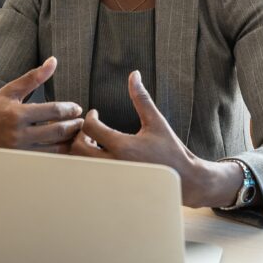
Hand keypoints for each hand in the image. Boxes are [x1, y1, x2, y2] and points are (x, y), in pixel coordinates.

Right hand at [0, 57, 83, 152]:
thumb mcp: (10, 91)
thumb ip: (33, 78)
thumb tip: (53, 61)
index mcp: (17, 114)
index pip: (52, 111)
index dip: (69, 109)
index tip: (77, 109)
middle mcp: (18, 134)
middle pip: (57, 131)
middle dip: (74, 127)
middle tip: (81, 123)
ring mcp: (19, 151)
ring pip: (54, 149)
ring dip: (69, 142)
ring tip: (76, 135)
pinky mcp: (19, 162)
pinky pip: (45, 159)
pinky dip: (58, 154)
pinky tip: (63, 147)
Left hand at [70, 70, 242, 207]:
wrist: (184, 179)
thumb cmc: (171, 149)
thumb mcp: (156, 121)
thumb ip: (141, 98)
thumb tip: (134, 74)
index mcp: (123, 146)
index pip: (90, 128)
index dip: (89, 117)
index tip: (95, 113)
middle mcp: (114, 164)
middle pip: (78, 149)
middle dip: (79, 135)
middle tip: (89, 128)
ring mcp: (112, 179)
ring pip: (81, 165)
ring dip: (81, 151)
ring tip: (93, 142)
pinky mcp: (112, 187)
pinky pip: (90, 176)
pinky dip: (88, 164)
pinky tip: (99, 156)